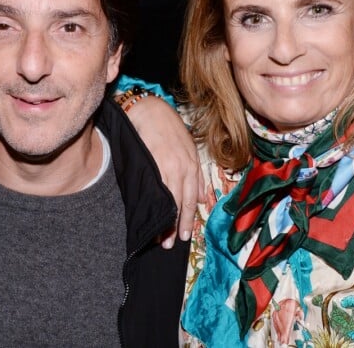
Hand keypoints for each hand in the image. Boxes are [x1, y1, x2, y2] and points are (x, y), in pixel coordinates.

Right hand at [125, 96, 203, 247]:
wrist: (149, 110)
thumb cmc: (167, 126)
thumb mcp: (188, 147)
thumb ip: (196, 173)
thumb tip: (203, 197)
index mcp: (192, 163)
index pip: (193, 197)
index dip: (188, 217)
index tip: (184, 234)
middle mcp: (183, 166)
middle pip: (182, 201)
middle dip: (178, 224)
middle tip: (171, 243)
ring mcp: (168, 165)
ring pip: (170, 199)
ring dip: (165, 220)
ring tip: (160, 238)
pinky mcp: (152, 162)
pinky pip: (156, 189)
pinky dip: (156, 204)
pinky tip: (151, 215)